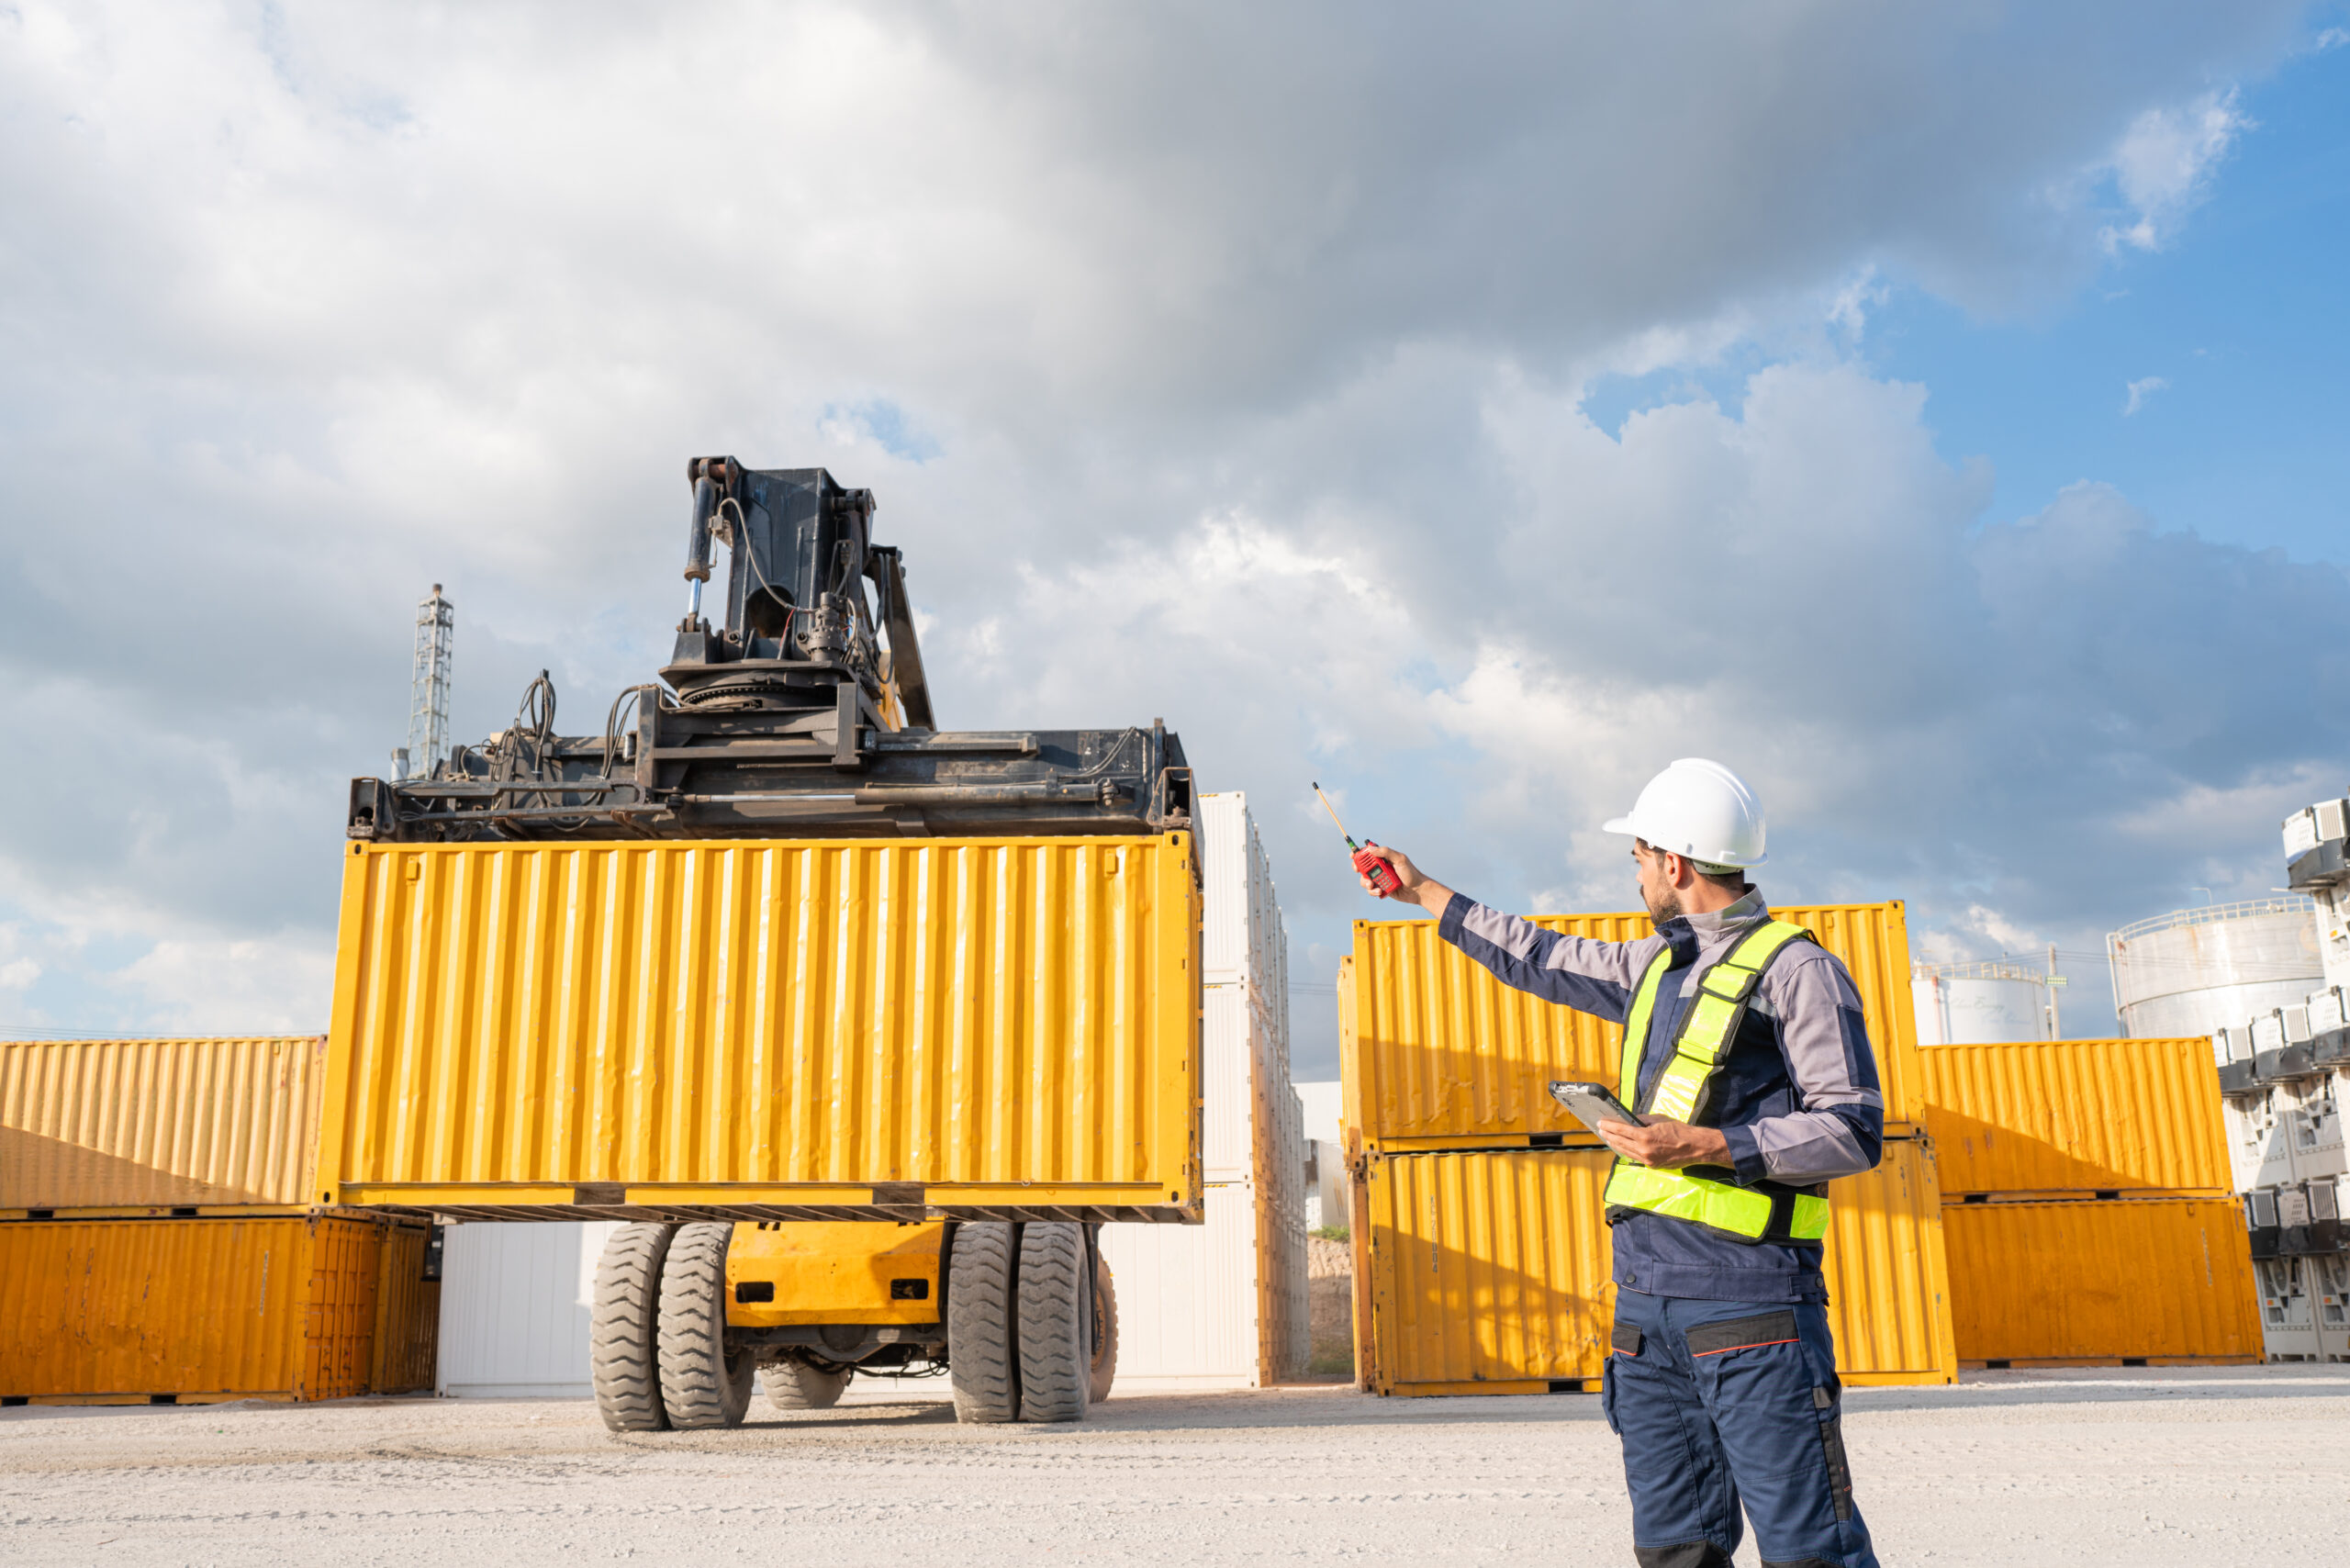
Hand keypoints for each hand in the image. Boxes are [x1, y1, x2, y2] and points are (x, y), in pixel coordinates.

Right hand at [1356, 844, 1452, 912]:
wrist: (1418, 890)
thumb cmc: (1411, 873)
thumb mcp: (1400, 859)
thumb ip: (1386, 852)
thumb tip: (1371, 849)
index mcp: (1384, 858)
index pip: (1368, 854)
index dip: (1359, 854)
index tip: (1353, 856)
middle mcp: (1380, 868)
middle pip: (1362, 867)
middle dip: (1358, 869)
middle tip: (1359, 871)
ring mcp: (1380, 879)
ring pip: (1365, 880)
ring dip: (1366, 882)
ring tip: (1373, 885)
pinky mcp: (1381, 889)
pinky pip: (1371, 890)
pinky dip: (1373, 891)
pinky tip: (1380, 891)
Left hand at [1593, 1115, 1731, 1170]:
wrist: (1695, 1147)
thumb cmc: (1679, 1130)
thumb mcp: (1659, 1119)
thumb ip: (1643, 1120)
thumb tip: (1631, 1119)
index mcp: (1645, 1136)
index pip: (1621, 1130)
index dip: (1609, 1126)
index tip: (1601, 1122)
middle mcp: (1643, 1150)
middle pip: (1620, 1142)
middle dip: (1609, 1135)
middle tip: (1601, 1129)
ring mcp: (1647, 1160)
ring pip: (1625, 1152)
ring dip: (1615, 1144)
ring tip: (1608, 1138)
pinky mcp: (1652, 1165)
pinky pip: (1634, 1157)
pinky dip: (1626, 1151)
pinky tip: (1621, 1147)